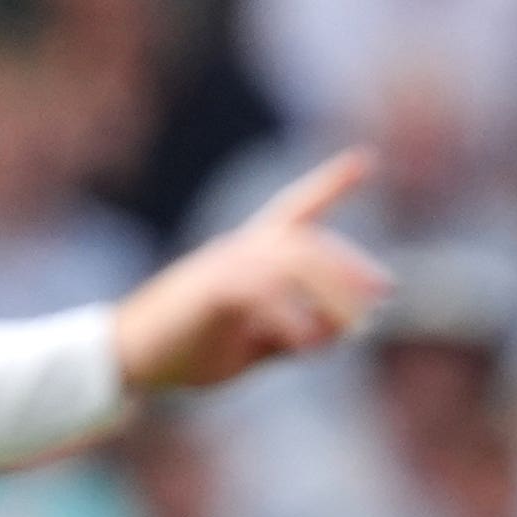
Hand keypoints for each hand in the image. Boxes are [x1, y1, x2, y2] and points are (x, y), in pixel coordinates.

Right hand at [111, 152, 392, 393]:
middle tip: (385, 292)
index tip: (365, 158)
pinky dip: (293, 321)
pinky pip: (263, 295)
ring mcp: (225, 267)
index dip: (330, 183)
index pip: (296, 208)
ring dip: (332, 295)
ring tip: (356, 327)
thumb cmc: (189, 348)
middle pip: (308, 243)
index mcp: (250, 255)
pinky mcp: (212, 291)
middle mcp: (240, 250)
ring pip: (294, 264)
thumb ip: (295, 335)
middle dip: (349, 265)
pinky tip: (308, 346)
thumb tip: (342, 330)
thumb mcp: (254, 344)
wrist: (130, 358)